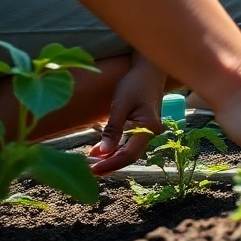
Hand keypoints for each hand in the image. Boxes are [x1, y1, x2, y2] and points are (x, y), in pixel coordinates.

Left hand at [87, 54, 166, 174]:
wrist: (150, 69)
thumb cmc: (135, 83)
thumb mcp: (120, 105)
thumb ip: (113, 129)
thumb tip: (103, 152)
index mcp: (148, 128)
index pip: (129, 154)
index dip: (111, 164)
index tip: (93, 170)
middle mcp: (151, 133)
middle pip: (130, 156)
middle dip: (110, 164)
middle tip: (89, 171)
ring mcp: (148, 130)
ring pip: (129, 150)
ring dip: (111, 157)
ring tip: (91, 162)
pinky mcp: (142, 126)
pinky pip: (129, 142)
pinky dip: (115, 148)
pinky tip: (100, 150)